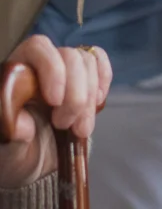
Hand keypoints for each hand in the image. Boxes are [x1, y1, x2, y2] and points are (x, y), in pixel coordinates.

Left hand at [0, 36, 110, 189]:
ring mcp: (65, 68)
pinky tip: (98, 101)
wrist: (30, 161)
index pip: (38, 48)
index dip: (52, 69)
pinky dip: (104, 78)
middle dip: (75, 94)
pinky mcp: (84, 77)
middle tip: (64, 125)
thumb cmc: (12, 152)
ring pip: (88, 63)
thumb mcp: (6, 149)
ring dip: (89, 97)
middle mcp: (41, 63)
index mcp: (16, 72)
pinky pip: (99, 61)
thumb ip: (11, 133)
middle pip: (70, 57)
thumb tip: (22, 126)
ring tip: (80, 128)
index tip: (55, 101)